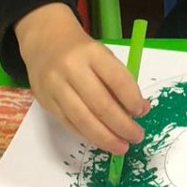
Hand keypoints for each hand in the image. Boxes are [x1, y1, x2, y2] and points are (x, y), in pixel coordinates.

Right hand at [14, 4, 148, 154]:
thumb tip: (139, 110)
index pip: (117, 80)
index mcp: (91, 53)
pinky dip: (87, 135)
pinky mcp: (45, 101)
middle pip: (100, 104)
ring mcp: (55, 86)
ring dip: (105, 138)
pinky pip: (69, 124)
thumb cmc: (80, 50)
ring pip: (82, 119)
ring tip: (121, 147)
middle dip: (122, 126)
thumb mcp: (102, 55)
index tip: (142, 112)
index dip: (132, 100)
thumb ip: (119, 80)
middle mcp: (71, 69)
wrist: (44, 39)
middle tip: (136, 137)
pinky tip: (101, 140)